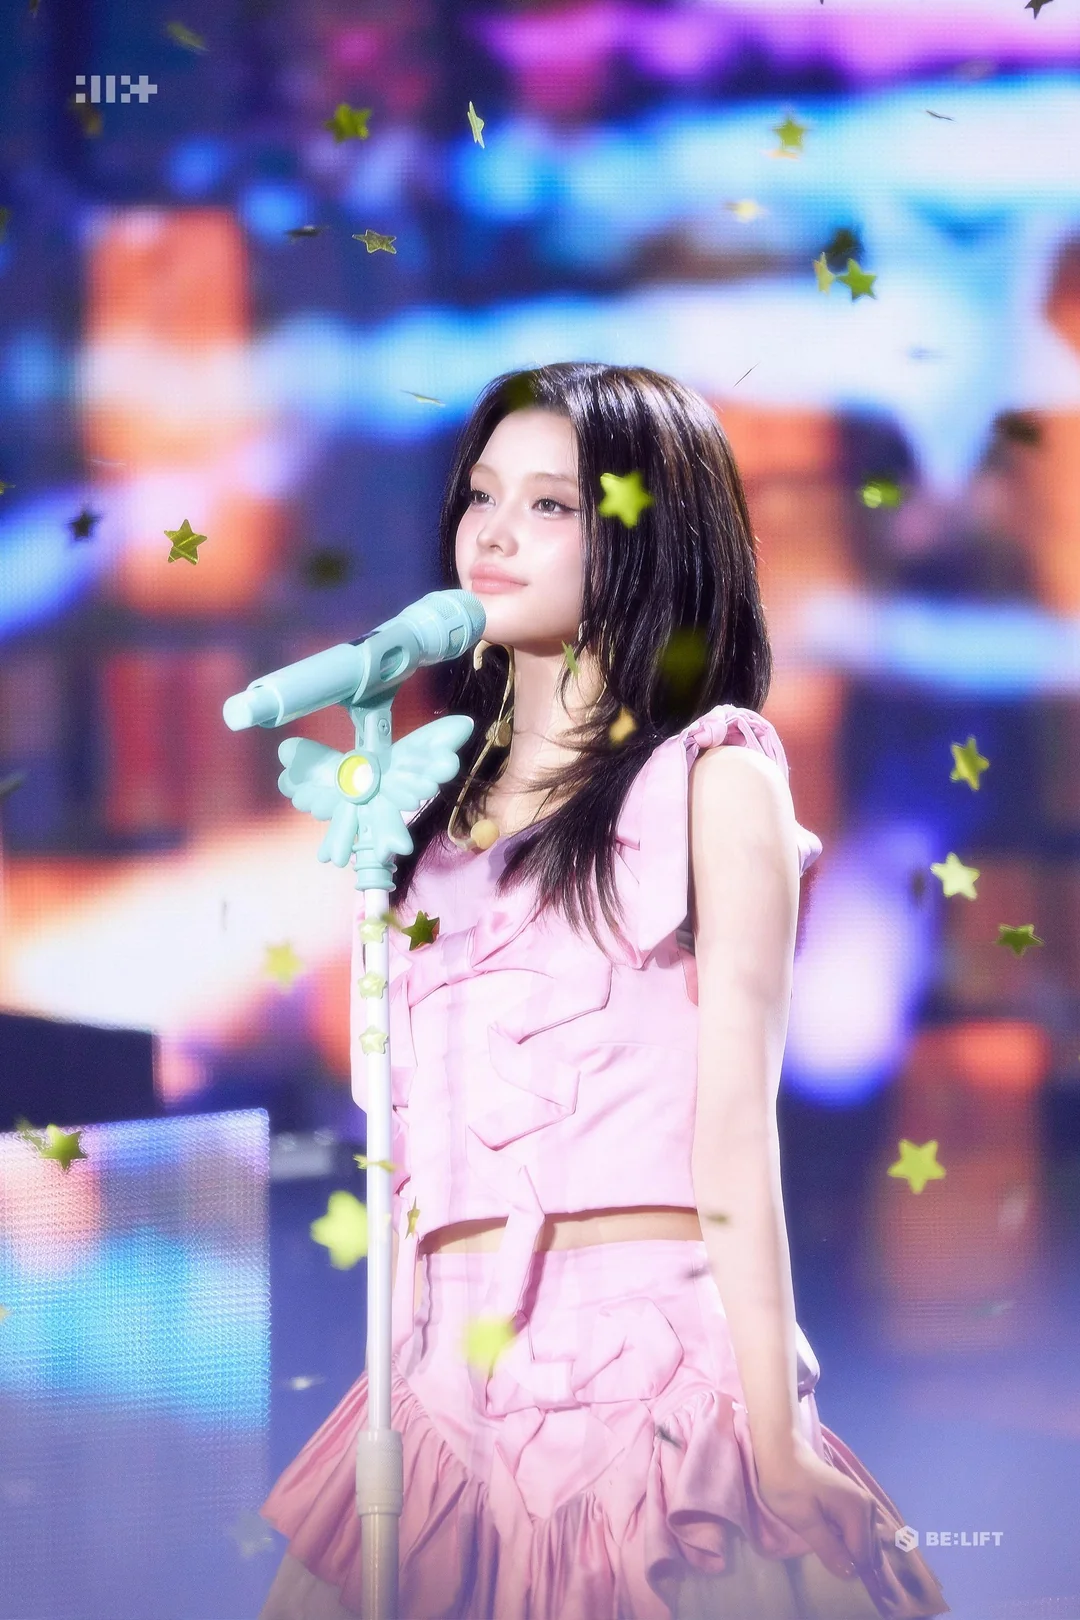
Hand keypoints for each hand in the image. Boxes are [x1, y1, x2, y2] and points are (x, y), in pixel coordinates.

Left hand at [756, 1431, 874, 1580]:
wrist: (781, 1452)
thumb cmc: (787, 1484)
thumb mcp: (803, 1520)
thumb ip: (829, 1548)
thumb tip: (850, 1574)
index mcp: (858, 1510)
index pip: (863, 1557)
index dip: (845, 1567)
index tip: (824, 1563)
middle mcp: (869, 1506)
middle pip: (869, 1552)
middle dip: (850, 1561)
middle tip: (824, 1556)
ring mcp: (864, 1503)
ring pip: (866, 1544)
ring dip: (849, 1551)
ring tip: (825, 1545)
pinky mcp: (856, 1503)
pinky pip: (860, 1533)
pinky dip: (848, 1541)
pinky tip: (830, 1536)